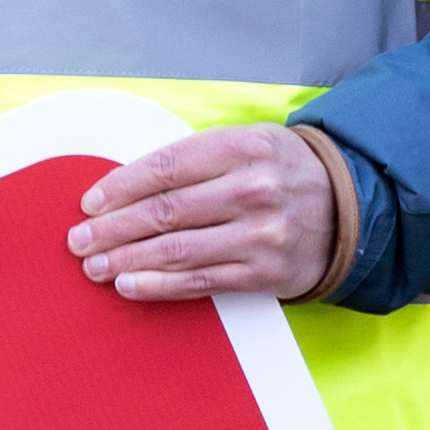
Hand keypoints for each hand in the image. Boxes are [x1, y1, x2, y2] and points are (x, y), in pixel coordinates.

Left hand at [69, 124, 344, 300]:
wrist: (351, 208)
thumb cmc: (280, 172)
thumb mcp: (246, 145)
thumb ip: (193, 159)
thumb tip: (122, 186)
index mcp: (244, 148)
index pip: (165, 167)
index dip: (119, 187)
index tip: (89, 204)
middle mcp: (253, 189)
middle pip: (164, 211)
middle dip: (112, 228)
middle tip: (78, 240)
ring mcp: (261, 233)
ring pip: (176, 249)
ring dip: (125, 260)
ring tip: (93, 265)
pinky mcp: (264, 271)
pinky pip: (199, 280)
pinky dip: (157, 285)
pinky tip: (127, 284)